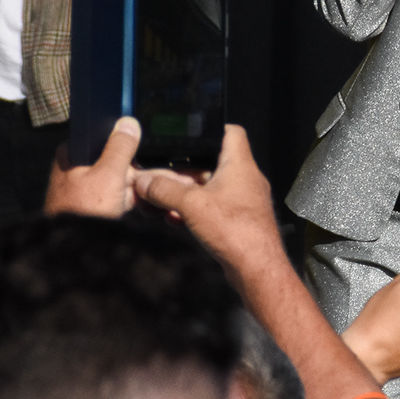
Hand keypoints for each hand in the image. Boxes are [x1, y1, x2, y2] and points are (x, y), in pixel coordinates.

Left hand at [44, 117, 139, 217]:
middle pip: (112, 159)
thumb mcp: (108, 175)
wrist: (74, 251)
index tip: (135, 157)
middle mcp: (73, 167)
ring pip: (115, 179)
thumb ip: (120, 148)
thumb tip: (128, 123)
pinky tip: (124, 209)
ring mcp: (81, 187)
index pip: (102, 137)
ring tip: (124, 203)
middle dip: (128, 173)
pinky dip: (121, 201)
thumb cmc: (84, 213)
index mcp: (71, 153)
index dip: (122, 146)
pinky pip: (112, 196)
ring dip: (128, 189)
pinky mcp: (88, 204)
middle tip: (130, 186)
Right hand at [134, 125, 285, 281]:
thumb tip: (142, 181)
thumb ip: (164, 190)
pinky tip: (173, 218)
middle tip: (160, 173)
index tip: (186, 135)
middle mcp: (244, 179)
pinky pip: (211, 208)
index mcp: (240, 165)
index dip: (209, 129)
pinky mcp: (237, 221)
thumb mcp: (192, 204)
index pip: (231, 132)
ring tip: (160, 197)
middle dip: (184, 168)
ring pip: (209, 187)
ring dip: (185, 191)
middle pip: (212, 162)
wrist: (257, 269)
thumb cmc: (235, 230)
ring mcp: (242, 201)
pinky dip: (193, 209)